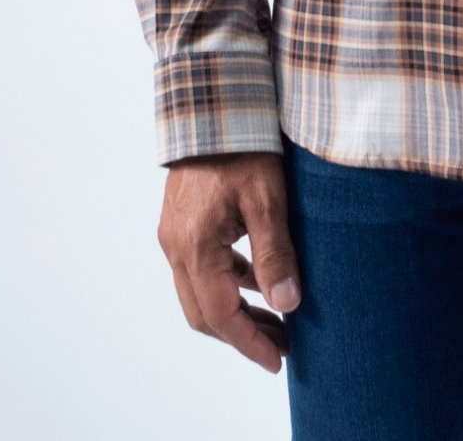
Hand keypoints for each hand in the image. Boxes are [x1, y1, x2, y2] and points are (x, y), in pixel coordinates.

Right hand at [158, 152, 301, 373]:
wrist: (212, 102)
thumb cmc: (242, 143)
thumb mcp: (267, 197)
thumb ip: (275, 253)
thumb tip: (287, 304)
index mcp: (195, 246)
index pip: (220, 315)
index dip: (249, 344)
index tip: (278, 361)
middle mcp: (176, 247)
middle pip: (205, 312)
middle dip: (243, 335)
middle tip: (283, 345)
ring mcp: (175, 235)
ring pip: (201, 293)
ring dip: (236, 312)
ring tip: (277, 319)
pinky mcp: (181, 223)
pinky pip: (200, 269)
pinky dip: (228, 284)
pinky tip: (256, 281)